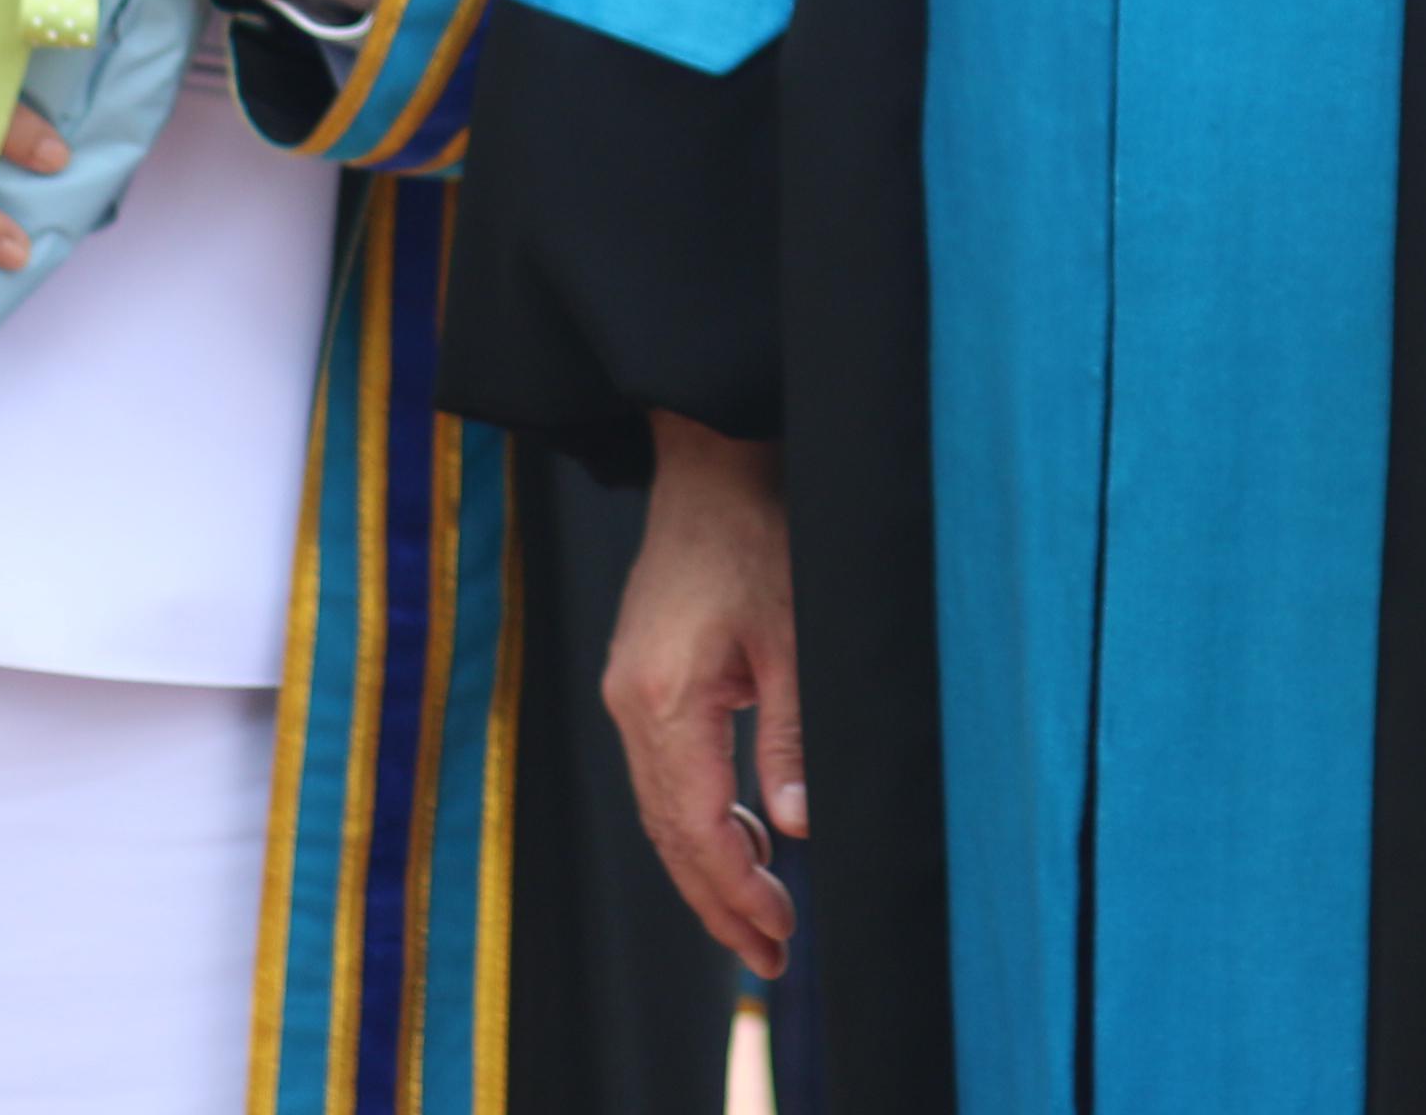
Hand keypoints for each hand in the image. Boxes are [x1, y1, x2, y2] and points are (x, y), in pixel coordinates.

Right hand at [604, 410, 808, 976]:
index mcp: (666, 701)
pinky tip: (741, 840)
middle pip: (669, 835)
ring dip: (708, 867)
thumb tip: (793, 827)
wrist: (713, 466)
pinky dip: (698, 819)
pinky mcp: (639, 681)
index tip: (778, 936)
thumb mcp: (797, 638)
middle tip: (770, 959)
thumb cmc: (761, 538)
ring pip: (662, 812)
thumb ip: (792, 736)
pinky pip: (663, 775)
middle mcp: (632, 706)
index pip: (695, 829)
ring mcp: (628, 694)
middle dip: (717, 902)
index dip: (734, 892)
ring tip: (760, 919)